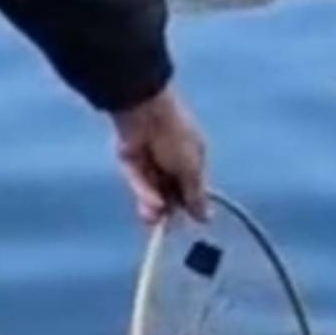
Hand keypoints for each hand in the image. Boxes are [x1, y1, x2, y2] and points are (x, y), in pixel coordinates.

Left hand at [114, 88, 208, 228]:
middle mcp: (171, 161)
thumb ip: (195, 195)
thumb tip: (205, 219)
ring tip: (152, 217)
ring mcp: (149, 161)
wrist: (144, 111)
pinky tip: (149, 202)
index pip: (191, 189)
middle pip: (169, 194)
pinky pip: (137, 180)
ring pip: (151, 191)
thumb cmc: (175, 136)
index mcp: (192, 158)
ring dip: (151, 206)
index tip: (187, 220)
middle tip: (164, 224)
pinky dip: (143, 192)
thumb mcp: (190, 168)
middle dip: (166, 210)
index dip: (188, 205)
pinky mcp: (129, 161)